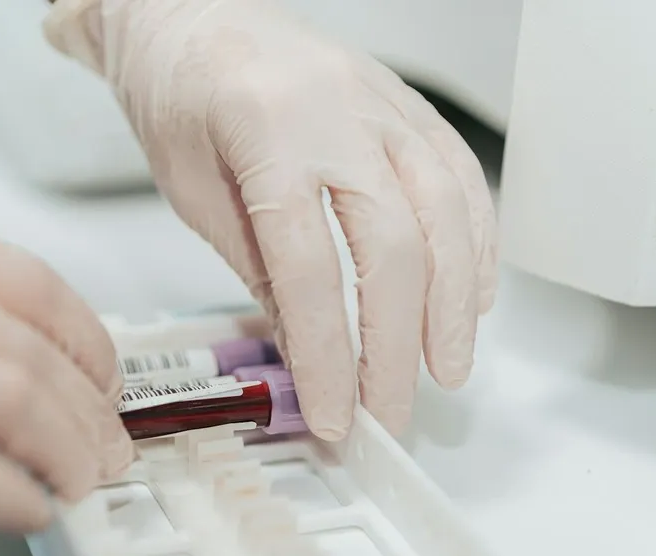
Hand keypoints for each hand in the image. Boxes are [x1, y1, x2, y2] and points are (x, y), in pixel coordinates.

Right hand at [0, 192, 131, 532]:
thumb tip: (6, 359)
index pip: (29, 281)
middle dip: (89, 414)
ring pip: (16, 404)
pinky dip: (14, 498)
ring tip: (79, 487)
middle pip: (33, 351)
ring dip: (67, 457)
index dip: (88, 341)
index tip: (104, 382)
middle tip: (107, 452)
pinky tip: (28, 514)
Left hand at [45, 0, 497, 438]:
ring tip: (447, 367)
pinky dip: (477, 242)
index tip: (337, 415)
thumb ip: (258, 268)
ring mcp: (382, 102)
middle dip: (398, 347)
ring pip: (447, 211)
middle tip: (393, 410)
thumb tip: (310, 351)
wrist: (191, 10)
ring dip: (455, 304)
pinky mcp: (406, 103)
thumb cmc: (178, 93)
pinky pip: (461, 174)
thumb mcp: (192, 191)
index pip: (313, 269)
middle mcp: (336, 112)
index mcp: (265, 132)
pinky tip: (475, 294)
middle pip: (394, 248)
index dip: (331, 356)